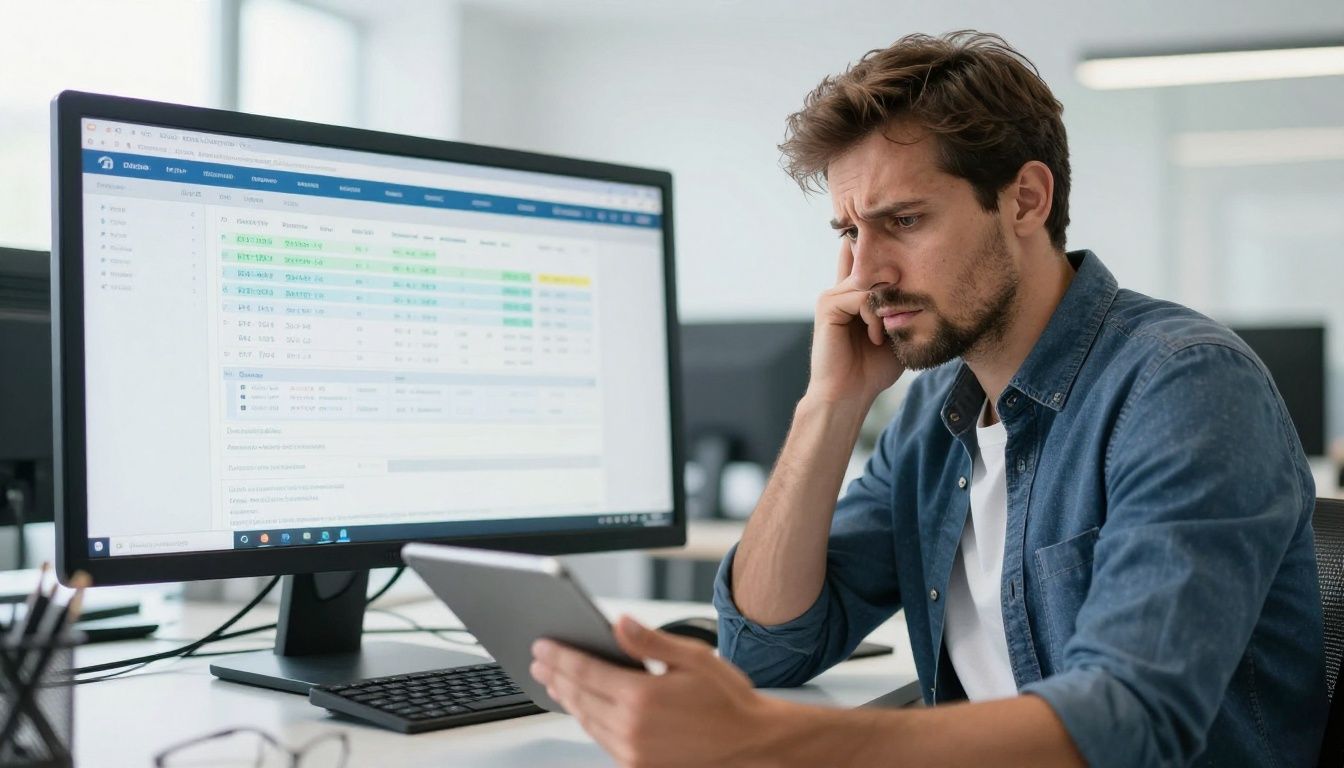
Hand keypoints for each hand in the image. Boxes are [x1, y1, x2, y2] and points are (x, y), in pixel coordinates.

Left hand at [530, 616, 781, 766]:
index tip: (543, 646)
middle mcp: (631, 728)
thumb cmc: (728, 700)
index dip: (560, 656)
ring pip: (586, 720)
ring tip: (555, 681)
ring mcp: (632, 751)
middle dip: (556, 675)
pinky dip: (587, 719)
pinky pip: (601, 738)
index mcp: (642, 697)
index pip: (585, 671)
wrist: (750, 742)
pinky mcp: (637, 765)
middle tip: (540, 661)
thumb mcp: (692, 657)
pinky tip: (584, 707)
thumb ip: (649, 641)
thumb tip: (618, 622)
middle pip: (579, 696)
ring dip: (566, 698)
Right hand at [805, 244, 903, 405]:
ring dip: (885, 307)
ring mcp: (832, 297)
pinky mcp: (828, 306)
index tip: (908, 256)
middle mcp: (841, 291)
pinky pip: (861, 296)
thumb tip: (923, 282)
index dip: (883, 251)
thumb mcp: (896, 333)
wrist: (849, 395)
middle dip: (895, 282)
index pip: (867, 258)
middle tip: (900, 313)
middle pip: (873, 263)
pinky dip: (873, 316)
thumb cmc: (873, 370)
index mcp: (855, 296)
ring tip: (884, 334)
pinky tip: (875, 337)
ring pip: (870, 280)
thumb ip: (902, 307)